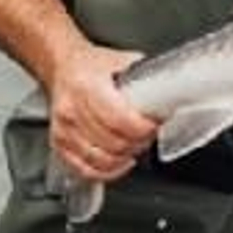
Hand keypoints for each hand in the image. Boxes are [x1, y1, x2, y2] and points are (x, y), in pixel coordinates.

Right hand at [45, 40, 160, 185]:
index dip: (142, 128)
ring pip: (101, 159)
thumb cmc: (91, 65)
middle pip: (113, 142)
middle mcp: (72, 109)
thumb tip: (172, 87)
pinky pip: (86, 170)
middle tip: (148, 134)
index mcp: (87, 86)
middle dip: (138, 142)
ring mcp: (64, 129)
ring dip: (124, 157)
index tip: (154, 125)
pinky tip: (119, 162)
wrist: (63, 67)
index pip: (119, 119)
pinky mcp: (59, 144)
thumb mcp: (121, 60)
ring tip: (135, 146)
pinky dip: (107, 171)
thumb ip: (144, 75)